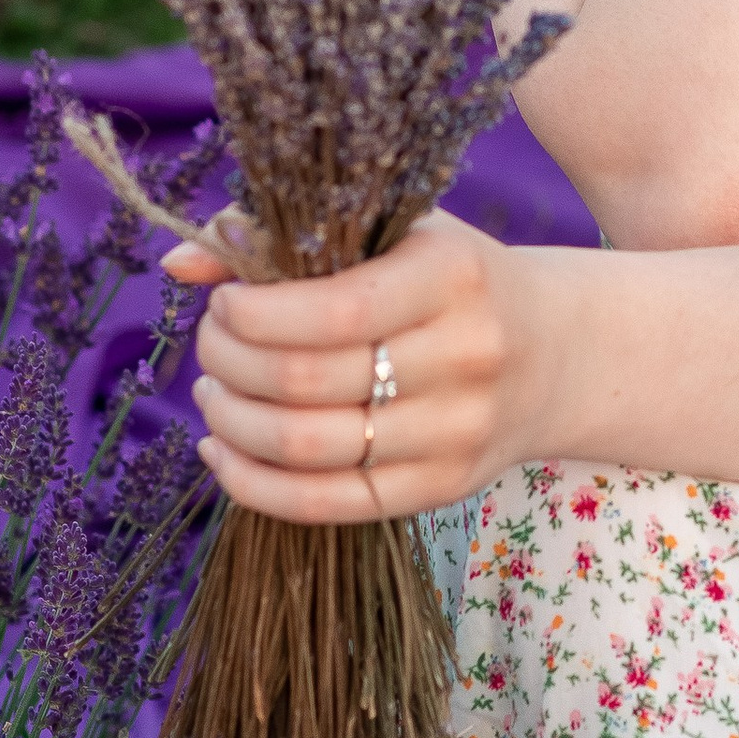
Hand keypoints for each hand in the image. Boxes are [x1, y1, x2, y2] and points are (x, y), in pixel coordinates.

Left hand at [165, 208, 557, 521]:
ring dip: (230, 423)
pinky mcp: (443, 489)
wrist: (558, 351)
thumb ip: (284, 233)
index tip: (225, 301)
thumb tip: (180, 260)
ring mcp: (457, 431)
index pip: (333, 311)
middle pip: (306, 382)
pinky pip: (325, 504)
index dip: (253, 312)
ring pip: (308, 448)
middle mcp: (466, 355)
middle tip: (210, 342)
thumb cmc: (452, 280)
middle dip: (228, 361)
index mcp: (453, 275)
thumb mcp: (393, 233)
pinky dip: (251, 484)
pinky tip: (223, 451)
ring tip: (213, 392)